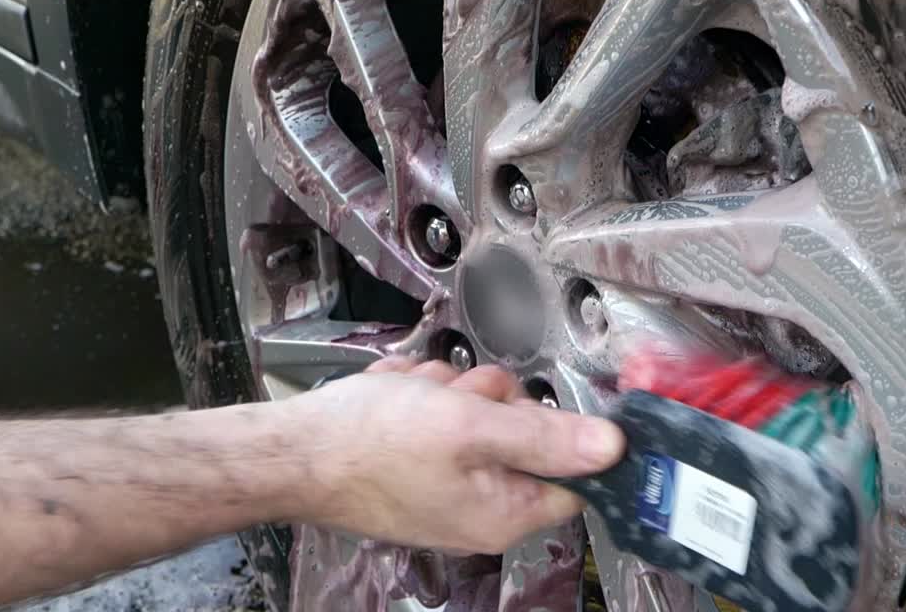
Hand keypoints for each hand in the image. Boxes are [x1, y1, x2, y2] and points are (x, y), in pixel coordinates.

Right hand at [279, 358, 625, 553]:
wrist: (291, 452)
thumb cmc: (371, 444)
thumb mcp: (471, 427)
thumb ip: (547, 437)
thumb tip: (614, 448)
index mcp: (504, 512)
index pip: (573, 475)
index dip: (561, 429)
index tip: (531, 404)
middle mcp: (480, 508)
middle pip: (523, 432)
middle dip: (487, 398)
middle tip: (453, 398)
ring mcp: (446, 487)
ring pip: (479, 414)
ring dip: (448, 393)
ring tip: (412, 398)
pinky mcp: (416, 467)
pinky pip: (439, 418)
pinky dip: (419, 401)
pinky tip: (394, 401)